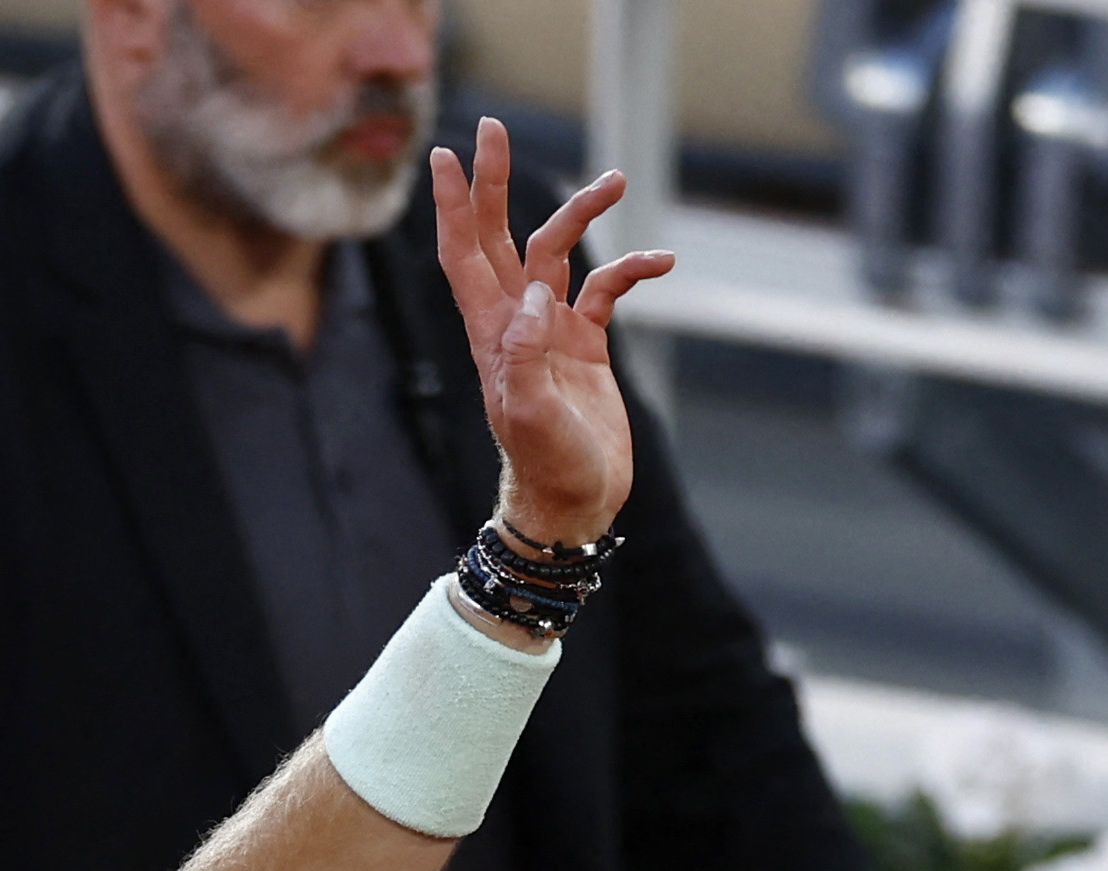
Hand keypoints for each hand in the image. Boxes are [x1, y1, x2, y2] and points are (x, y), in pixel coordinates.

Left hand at [428, 117, 673, 551]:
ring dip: (582, 212)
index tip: (445, 156)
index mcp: (492, 334)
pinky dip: (632, 270)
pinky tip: (663, 263)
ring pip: (557, 252)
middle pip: (500, 237)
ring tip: (617, 179)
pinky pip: (607, 289)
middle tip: (494, 128)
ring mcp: (550, 330)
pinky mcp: (586, 345)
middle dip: (494, 183)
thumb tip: (533, 293)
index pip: (464, 256)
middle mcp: (515, 323)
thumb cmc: (546, 467)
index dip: (454, 206)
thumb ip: (525, 355)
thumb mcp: (530, 415)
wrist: (574, 505)